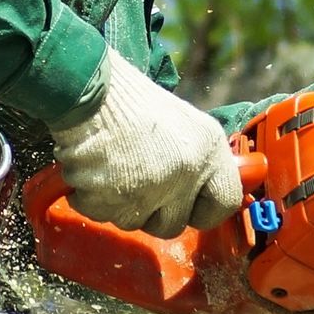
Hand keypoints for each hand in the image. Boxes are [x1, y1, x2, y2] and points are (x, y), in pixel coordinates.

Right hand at [51, 55, 242, 237]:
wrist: (88, 89)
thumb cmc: (131, 101)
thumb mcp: (185, 122)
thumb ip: (199, 159)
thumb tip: (202, 189)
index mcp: (209, 151)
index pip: (224, 202)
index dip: (204, 209)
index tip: (192, 208)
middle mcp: (185, 175)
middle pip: (173, 224)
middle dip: (154, 213)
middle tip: (139, 185)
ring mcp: (149, 191)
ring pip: (134, 222)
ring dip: (121, 203)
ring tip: (114, 169)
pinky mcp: (112, 199)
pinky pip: (102, 214)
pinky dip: (93, 198)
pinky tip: (94, 169)